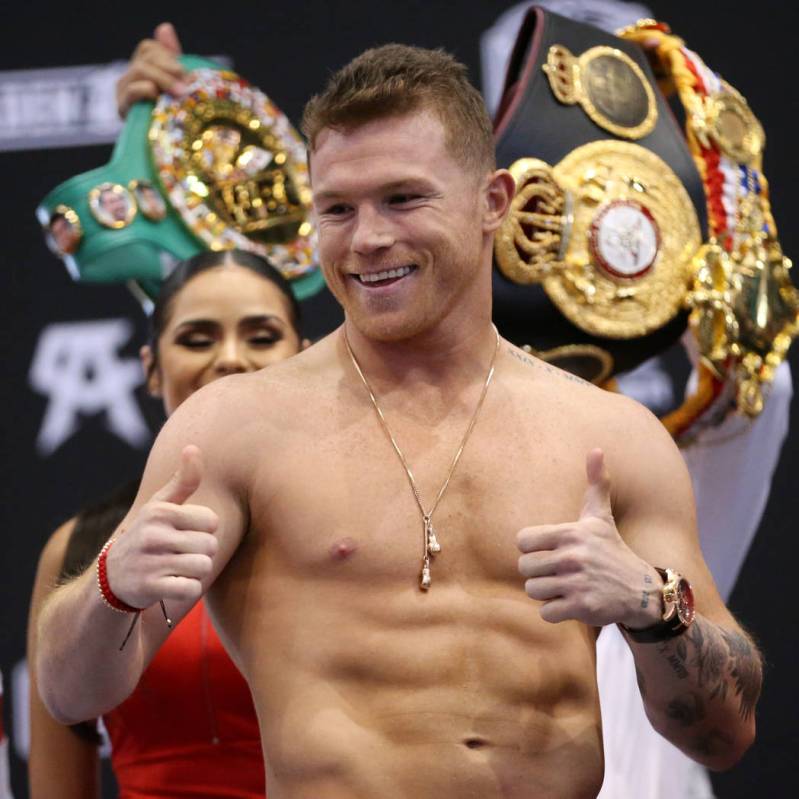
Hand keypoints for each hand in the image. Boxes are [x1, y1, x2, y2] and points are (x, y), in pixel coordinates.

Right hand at [105, 445, 218, 608]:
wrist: (111, 578)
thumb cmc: (148, 535)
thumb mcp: (160, 506)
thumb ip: (182, 480)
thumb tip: (193, 447)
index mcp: (159, 511)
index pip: (211, 521)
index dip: (204, 530)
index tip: (187, 533)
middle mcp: (152, 534)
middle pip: (210, 545)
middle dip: (202, 553)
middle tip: (181, 554)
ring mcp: (149, 562)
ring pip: (203, 567)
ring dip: (196, 572)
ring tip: (178, 568)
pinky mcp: (148, 587)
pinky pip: (191, 588)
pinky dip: (189, 589)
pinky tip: (174, 584)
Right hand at [115, 22, 186, 117]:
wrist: (164, 150)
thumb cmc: (174, 119)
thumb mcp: (177, 88)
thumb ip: (172, 60)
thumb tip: (165, 27)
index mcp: (143, 70)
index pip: (148, 48)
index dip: (166, 54)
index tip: (184, 70)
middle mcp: (130, 78)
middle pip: (146, 58)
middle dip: (169, 67)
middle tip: (188, 83)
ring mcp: (124, 92)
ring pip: (139, 70)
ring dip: (162, 78)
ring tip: (181, 92)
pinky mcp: (123, 110)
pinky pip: (130, 92)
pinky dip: (145, 90)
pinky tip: (157, 96)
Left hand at [517, 449, 661, 627]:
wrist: (641, 590)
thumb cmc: (611, 550)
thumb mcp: (600, 517)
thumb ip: (595, 484)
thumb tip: (597, 449)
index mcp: (571, 533)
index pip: (522, 542)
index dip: (532, 549)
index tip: (549, 552)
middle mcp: (573, 556)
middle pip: (524, 568)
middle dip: (537, 573)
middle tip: (558, 573)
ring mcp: (577, 582)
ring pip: (532, 590)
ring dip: (546, 593)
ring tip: (565, 587)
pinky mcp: (582, 607)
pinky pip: (546, 612)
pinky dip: (555, 611)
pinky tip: (572, 603)